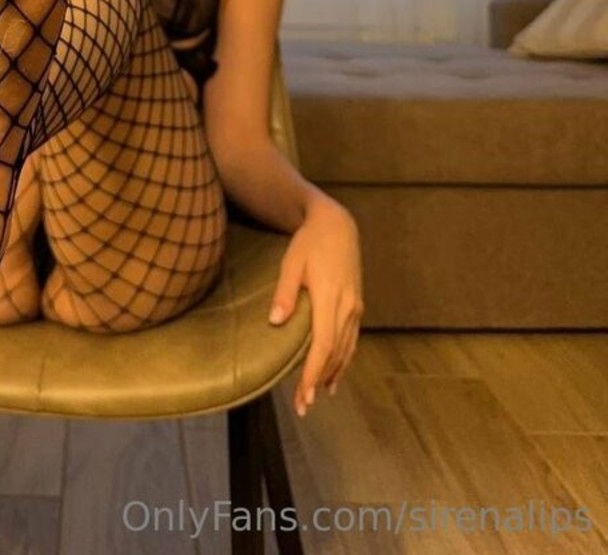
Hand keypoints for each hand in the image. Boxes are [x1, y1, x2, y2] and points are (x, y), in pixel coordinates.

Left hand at [267, 195, 362, 416]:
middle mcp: (347, 307)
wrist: (337, 224)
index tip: (303, 395)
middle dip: (318, 381)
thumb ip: (285, 293)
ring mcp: (355, 307)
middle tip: (303, 405)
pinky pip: (351, 340)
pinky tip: (334, 375)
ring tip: (315, 396)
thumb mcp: (292, 262)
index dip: (312, 372)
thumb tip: (275, 321)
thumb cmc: (309, 242)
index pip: (322, 345)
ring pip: (345, 350)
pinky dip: (343, 360)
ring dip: (331, 374)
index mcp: (330, 298)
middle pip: (334, 354)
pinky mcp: (356, 305)